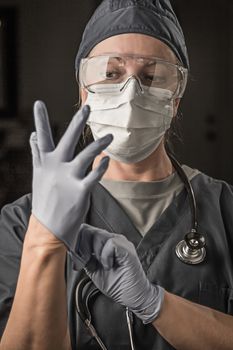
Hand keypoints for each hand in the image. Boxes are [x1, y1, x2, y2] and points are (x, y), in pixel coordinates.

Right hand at [30, 101, 112, 251]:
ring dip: (99, 144)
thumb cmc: (45, 200)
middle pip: (67, 140)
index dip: (40, 120)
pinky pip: (94, 175)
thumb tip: (32, 136)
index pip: (41, 138)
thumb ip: (37, 154)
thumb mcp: (38, 175)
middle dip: (77, 123)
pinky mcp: (80, 191)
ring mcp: (68, 179)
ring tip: (109, 136)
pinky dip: (101, 166)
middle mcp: (55, 168)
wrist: (47, 229)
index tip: (39, 103)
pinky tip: (107, 159)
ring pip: (86, 155)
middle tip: (87, 108)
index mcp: (44, 163)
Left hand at [73, 223, 163, 323]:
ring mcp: (121, 242)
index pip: (86, 231)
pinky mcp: (127, 249)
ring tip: (100, 265)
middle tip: (83, 262)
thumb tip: (72, 250)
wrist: (133, 297)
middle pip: (90, 230)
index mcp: (105, 242)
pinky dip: (105, 256)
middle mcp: (114, 239)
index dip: (77, 242)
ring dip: (94, 251)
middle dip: (82, 247)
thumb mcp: (94, 270)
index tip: (76, 259)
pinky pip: (111, 243)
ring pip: (99, 234)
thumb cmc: (117, 284)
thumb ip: (85, 258)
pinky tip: (108, 266)